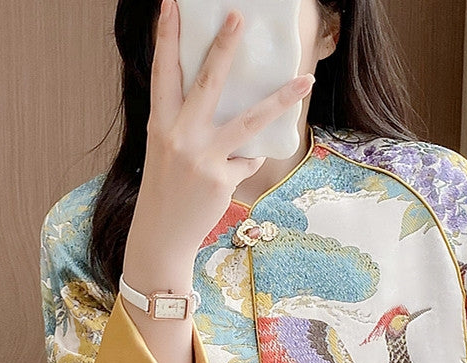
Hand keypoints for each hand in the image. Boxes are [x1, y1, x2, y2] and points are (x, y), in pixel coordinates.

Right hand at [123, 1, 314, 291]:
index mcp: (161, 123)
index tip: (171, 5)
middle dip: (223, 48)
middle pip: (207, 83)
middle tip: (238, 17)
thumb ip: (188, 125)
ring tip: (305, 80)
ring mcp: (202, 157)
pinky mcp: (222, 179)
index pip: (163, 71)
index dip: (167, 36)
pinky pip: (248, 159)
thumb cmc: (167, 189)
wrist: (161, 235)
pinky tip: (230, 175)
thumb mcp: (168, 151)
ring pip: (249, 121)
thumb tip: (232, 105)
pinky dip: (246, 162)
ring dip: (280, 99)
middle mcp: (179, 136)